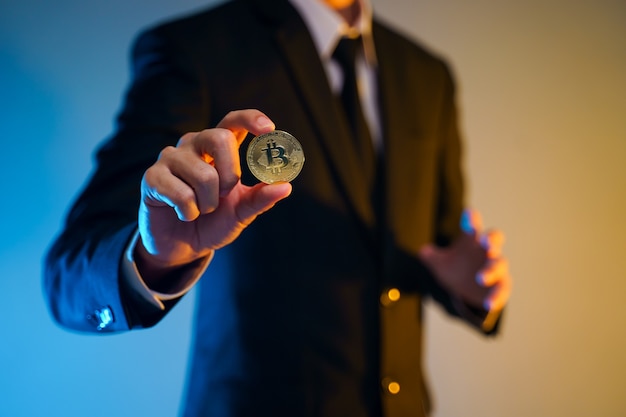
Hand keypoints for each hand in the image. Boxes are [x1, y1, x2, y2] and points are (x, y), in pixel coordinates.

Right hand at [135, 109, 291, 283]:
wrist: (182, 246)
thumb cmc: (213, 221)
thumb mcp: (242, 212)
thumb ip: (261, 198)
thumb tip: (285, 187)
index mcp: (218, 148)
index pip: (233, 121)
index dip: (250, 119)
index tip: (269, 129)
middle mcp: (194, 145)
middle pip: (219, 138)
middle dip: (230, 174)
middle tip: (225, 194)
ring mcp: (170, 158)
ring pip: (204, 174)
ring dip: (209, 203)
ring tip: (201, 209)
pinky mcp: (152, 177)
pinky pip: (182, 194)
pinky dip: (189, 212)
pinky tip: (183, 214)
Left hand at [418, 209, 511, 311]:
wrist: (466, 292)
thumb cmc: (456, 270)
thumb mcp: (441, 264)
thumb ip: (433, 257)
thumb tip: (423, 251)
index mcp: (472, 242)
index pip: (472, 227)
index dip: (471, 220)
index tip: (468, 213)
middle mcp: (487, 252)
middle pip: (494, 240)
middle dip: (491, 240)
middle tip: (486, 242)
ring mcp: (496, 268)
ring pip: (500, 265)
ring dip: (491, 271)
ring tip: (480, 279)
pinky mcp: (502, 285)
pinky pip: (502, 290)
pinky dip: (496, 297)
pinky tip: (488, 304)